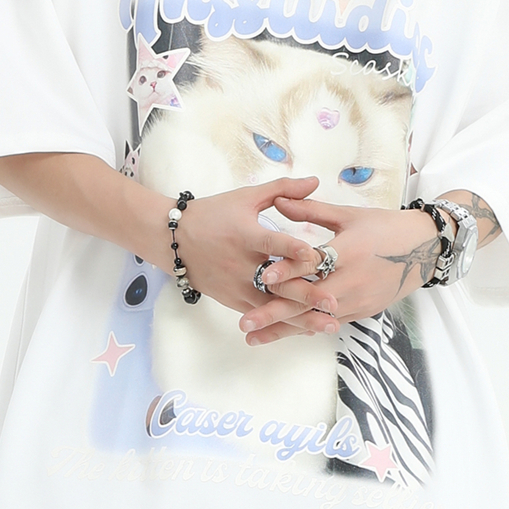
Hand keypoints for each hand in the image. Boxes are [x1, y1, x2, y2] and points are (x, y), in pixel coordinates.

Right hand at [167, 177, 340, 335]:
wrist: (173, 241)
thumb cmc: (212, 214)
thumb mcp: (245, 198)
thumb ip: (282, 190)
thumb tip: (315, 181)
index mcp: (245, 236)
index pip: (270, 243)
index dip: (291, 249)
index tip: (313, 255)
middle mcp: (241, 265)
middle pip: (277, 284)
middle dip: (307, 295)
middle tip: (334, 304)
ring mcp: (236, 287)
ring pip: (272, 306)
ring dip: (301, 317)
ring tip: (328, 325)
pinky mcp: (233, 301)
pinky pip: (261, 314)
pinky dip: (283, 321)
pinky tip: (308, 328)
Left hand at [238, 196, 439, 344]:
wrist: (425, 250)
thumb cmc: (384, 227)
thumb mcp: (349, 215)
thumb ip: (311, 210)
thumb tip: (278, 201)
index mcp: (349, 251)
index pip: (314, 263)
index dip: (288, 270)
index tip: (263, 277)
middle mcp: (353, 280)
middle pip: (308, 300)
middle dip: (275, 313)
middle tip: (245, 323)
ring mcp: (359, 300)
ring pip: (315, 318)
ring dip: (284, 329)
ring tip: (254, 338)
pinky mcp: (363, 311)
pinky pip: (329, 322)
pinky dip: (305, 328)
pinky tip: (280, 335)